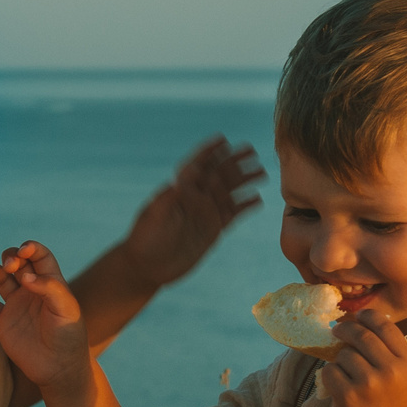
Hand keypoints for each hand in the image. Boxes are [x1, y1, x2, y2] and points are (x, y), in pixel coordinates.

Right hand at [0, 240, 90, 394]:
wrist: (60, 368)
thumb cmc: (69, 336)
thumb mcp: (66, 309)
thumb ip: (49, 288)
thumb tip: (26, 278)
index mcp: (50, 282)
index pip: (39, 255)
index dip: (30, 248)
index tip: (24, 251)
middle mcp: (32, 290)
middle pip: (15, 261)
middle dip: (9, 257)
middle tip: (10, 268)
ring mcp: (17, 305)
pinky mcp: (4, 322)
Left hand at [118, 136, 264, 286]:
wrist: (148, 267)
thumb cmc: (144, 239)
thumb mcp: (153, 217)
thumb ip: (167, 199)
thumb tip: (178, 180)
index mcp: (180, 189)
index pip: (197, 164)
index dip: (209, 151)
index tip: (223, 139)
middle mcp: (195, 198)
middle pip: (218, 174)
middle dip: (234, 160)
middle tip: (251, 149)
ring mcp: (206, 213)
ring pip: (229, 191)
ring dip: (244, 180)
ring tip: (261, 171)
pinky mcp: (213, 230)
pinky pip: (233, 214)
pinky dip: (245, 206)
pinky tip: (258, 199)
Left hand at [319, 310, 406, 406]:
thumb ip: (390, 353)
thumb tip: (359, 324)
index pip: (384, 325)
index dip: (367, 316)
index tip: (357, 316)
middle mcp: (390, 369)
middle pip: (360, 335)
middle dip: (344, 329)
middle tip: (336, 330)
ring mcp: (368, 383)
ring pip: (342, 354)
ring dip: (339, 360)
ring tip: (347, 375)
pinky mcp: (348, 396)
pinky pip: (329, 372)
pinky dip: (330, 376)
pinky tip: (339, 387)